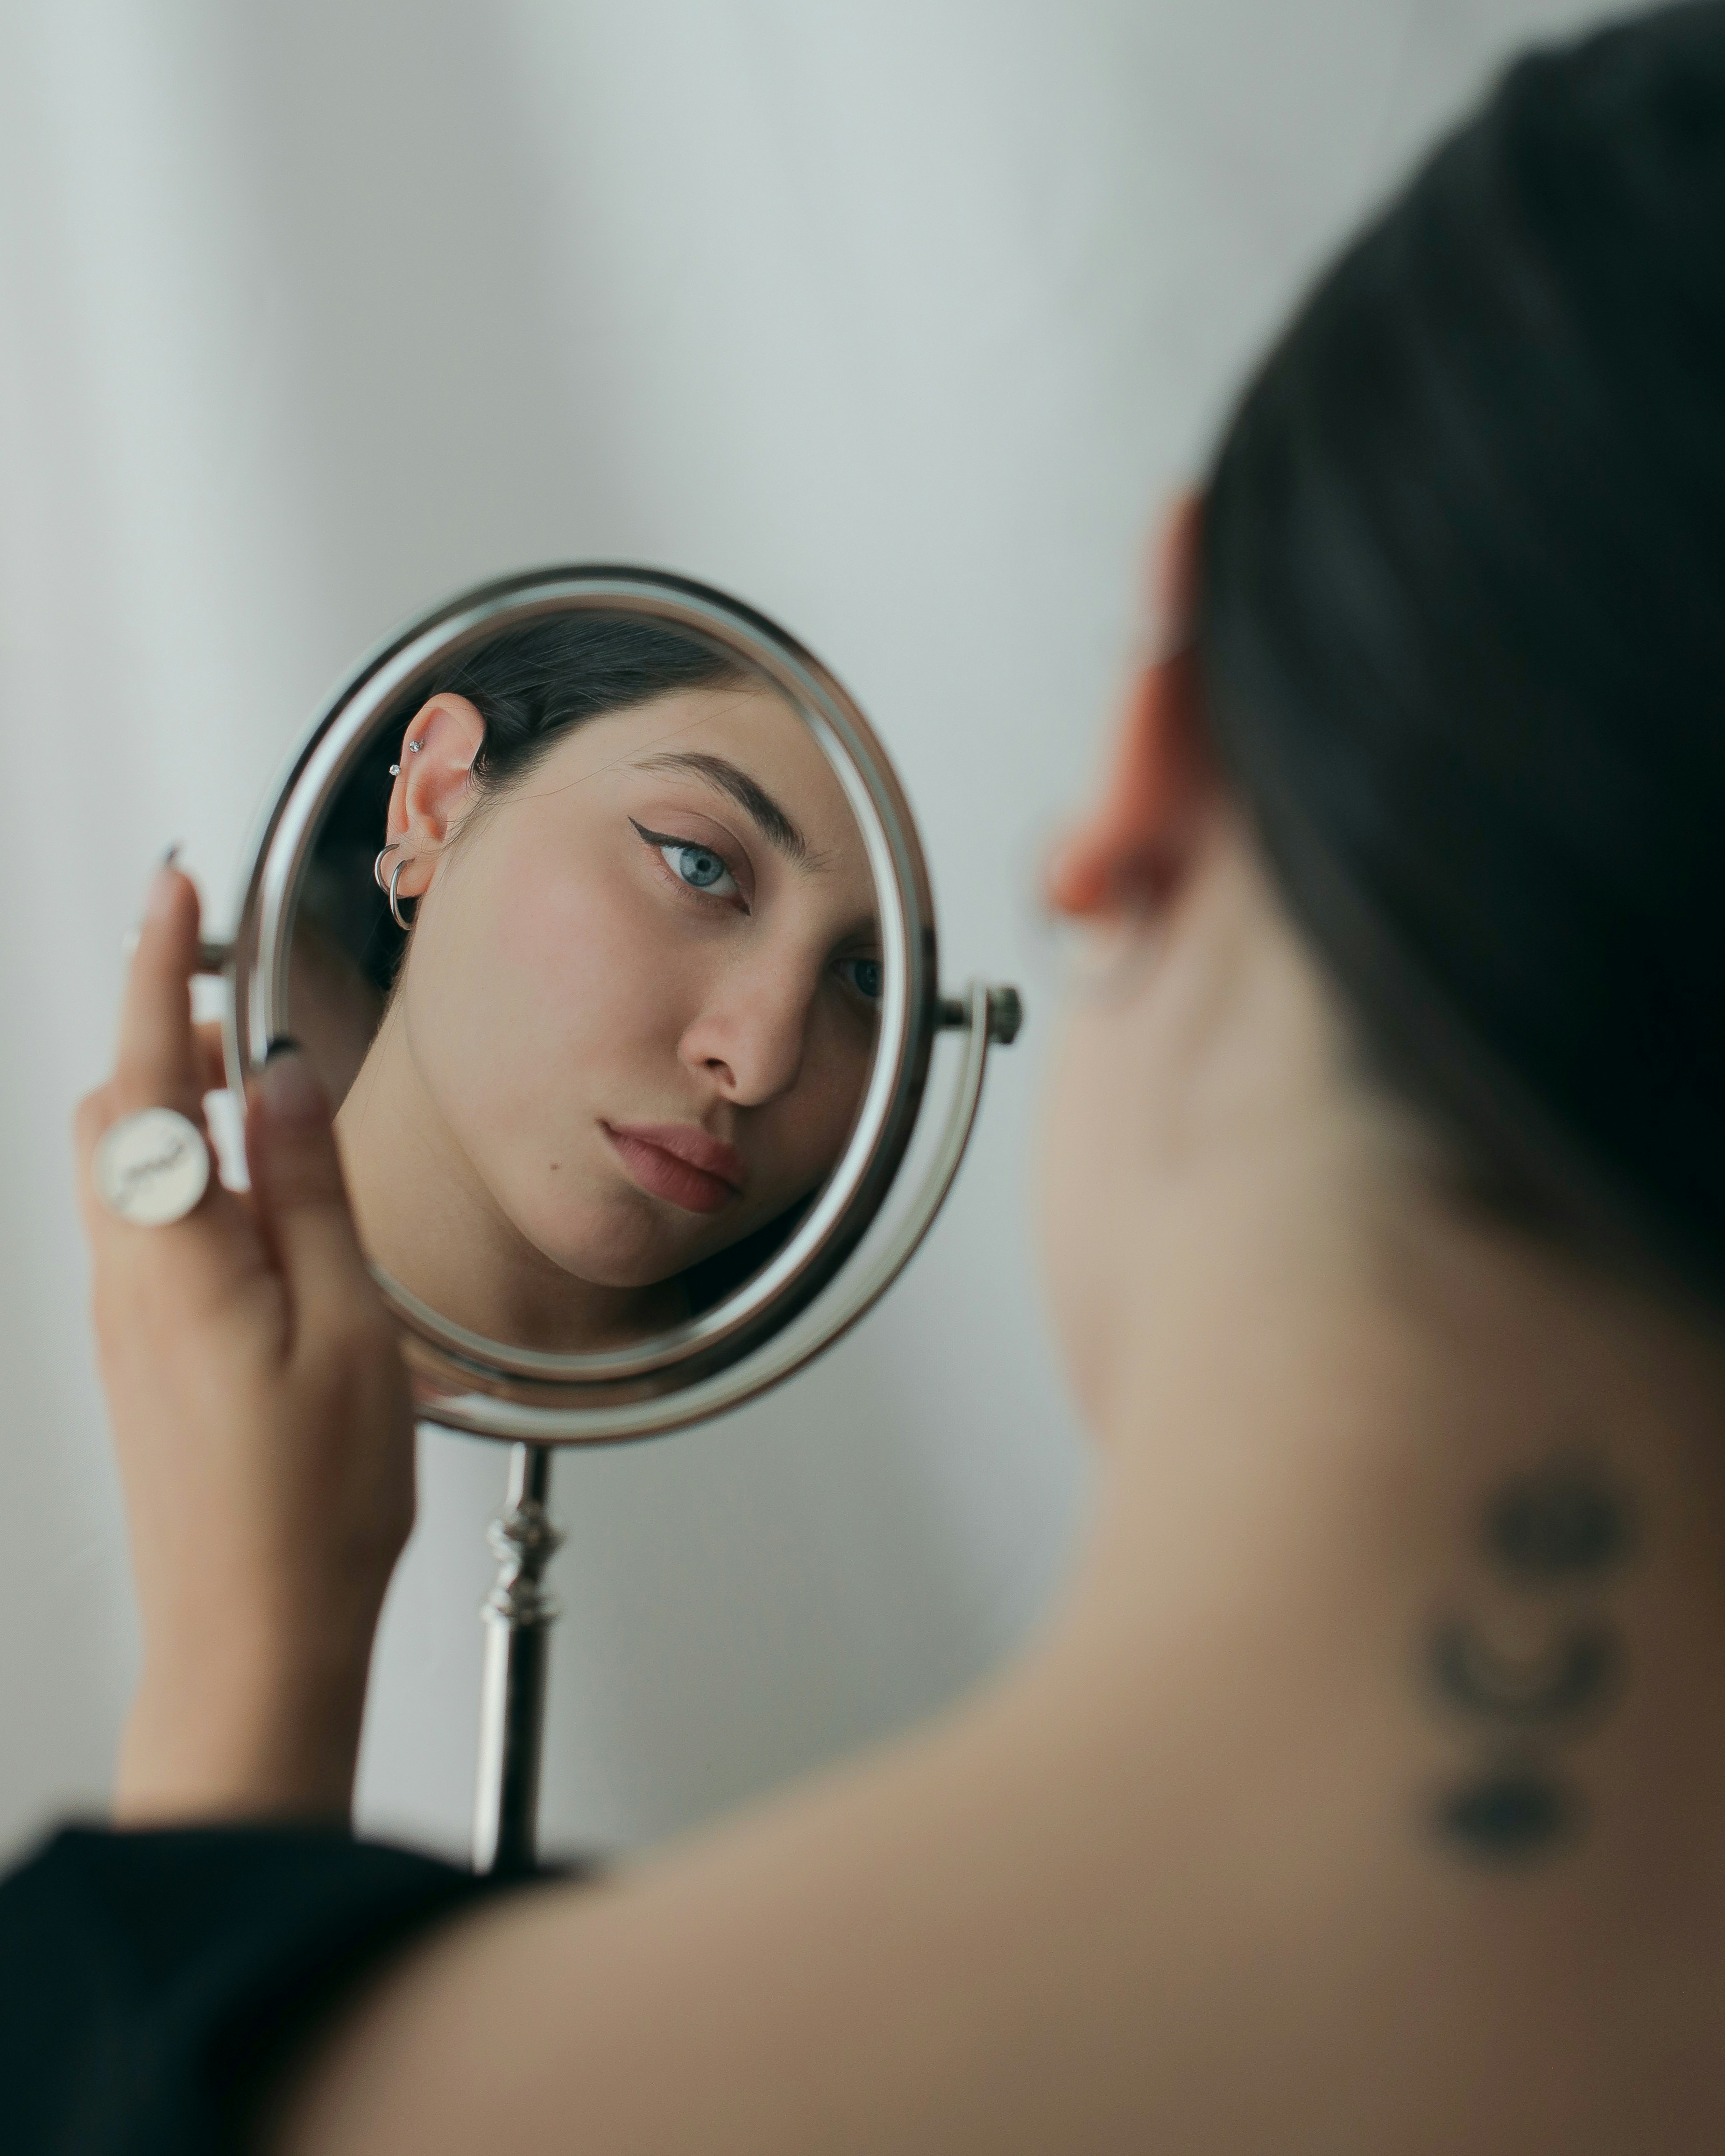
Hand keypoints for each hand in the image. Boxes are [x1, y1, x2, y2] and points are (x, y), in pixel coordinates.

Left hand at [76, 860, 415, 1823]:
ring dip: (170, 1096)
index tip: (173, 891)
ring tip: (248, 1080)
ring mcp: (127, 1320)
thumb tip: (282, 1080)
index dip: (155, 965)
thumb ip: (307, 1190)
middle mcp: (128, 1280)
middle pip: (112, 1111)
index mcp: (176, 1258)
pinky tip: (251, 1194)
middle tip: (220, 979)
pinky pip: (145, 1223)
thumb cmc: (306, 1509)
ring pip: (125, 1166)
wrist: (249, 1636)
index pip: (144, 1073)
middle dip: (155, 1021)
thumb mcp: (346, 1326)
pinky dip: (184, 1168)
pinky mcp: (145, 1354)